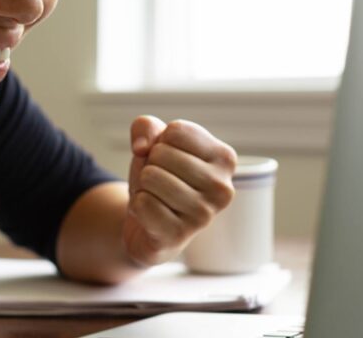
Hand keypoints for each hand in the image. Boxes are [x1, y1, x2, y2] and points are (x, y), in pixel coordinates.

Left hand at [123, 116, 237, 266]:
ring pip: (151, 177)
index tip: (170, 158)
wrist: (149, 222)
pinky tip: (151, 214)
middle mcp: (222, 187)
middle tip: (160, 180)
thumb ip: (145, 126)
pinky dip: (137, 205)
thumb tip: (141, 147)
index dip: (161, 141)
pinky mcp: (179, 235)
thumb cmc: (159, 175)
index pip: (176, 131)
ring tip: (156, 196)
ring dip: (143, 184)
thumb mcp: (153, 142)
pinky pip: (142, 204)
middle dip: (150, 163)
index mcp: (225, 158)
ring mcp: (203, 214)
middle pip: (161, 153)